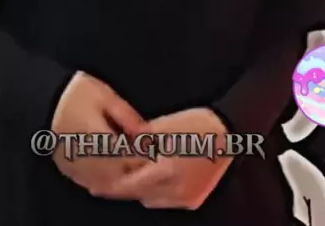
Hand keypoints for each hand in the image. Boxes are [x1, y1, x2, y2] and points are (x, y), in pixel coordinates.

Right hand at [50, 71, 145, 192]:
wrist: (41, 97)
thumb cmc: (75, 93)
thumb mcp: (106, 96)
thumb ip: (127, 116)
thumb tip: (146, 133)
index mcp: (100, 141)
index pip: (131, 159)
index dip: (146, 155)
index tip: (155, 148)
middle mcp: (89, 160)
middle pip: (120, 175)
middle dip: (134, 167)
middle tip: (143, 153)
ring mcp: (77, 168)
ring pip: (106, 182)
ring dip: (120, 174)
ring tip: (127, 157)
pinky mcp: (67, 169)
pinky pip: (91, 181)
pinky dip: (104, 177)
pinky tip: (109, 165)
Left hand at [104, 107, 232, 209]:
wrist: (229, 134)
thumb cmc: (196, 124)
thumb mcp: (164, 126)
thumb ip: (140, 139)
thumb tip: (121, 146)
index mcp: (167, 168)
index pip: (130, 185)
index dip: (111, 186)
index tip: (95, 185)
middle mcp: (176, 188)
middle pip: (139, 195)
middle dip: (124, 187)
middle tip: (105, 182)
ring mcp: (186, 197)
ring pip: (152, 200)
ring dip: (140, 189)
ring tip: (131, 175)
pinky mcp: (193, 199)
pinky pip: (166, 200)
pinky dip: (157, 191)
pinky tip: (153, 177)